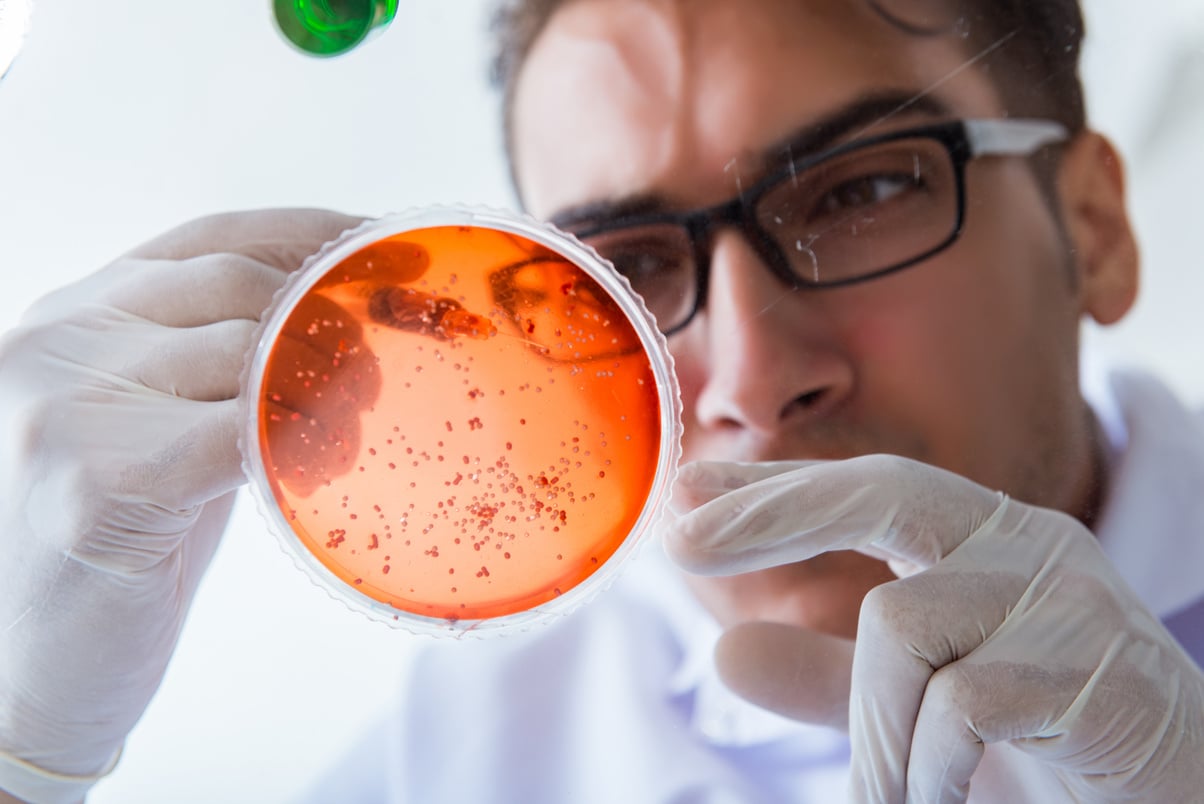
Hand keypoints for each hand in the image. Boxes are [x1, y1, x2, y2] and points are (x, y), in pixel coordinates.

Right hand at [0, 209, 362, 802]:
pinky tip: (315, 474)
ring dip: (328, 388)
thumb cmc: (130, 538)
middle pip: (243, 286)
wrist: (43, 666)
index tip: (396, 258)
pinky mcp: (94, 479)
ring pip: (248, 351)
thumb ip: (229, 360)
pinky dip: (301, 445)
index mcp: (79, 310)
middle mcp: (59, 337)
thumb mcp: (172, 421)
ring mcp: (65, 403)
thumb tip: (350, 316)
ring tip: (347, 438)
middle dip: (336, 318)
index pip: (217, 238)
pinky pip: (240, 431)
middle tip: (384, 372)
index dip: (317, 236)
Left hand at [664, 455, 1203, 802]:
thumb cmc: (1044, 743)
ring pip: (901, 624)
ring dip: (872, 730)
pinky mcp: (1103, 672)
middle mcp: (1029, 546)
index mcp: (988, 541)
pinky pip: (961, 703)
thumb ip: (829, 678)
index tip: (685, 488)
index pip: (867, 489)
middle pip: (885, 493)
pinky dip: (926, 767)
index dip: (774, 487)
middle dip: (774, 512)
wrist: (1175, 799)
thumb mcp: (919, 704)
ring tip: (891, 796)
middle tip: (679, 544)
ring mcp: (1069, 600)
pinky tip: (944, 797)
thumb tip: (723, 651)